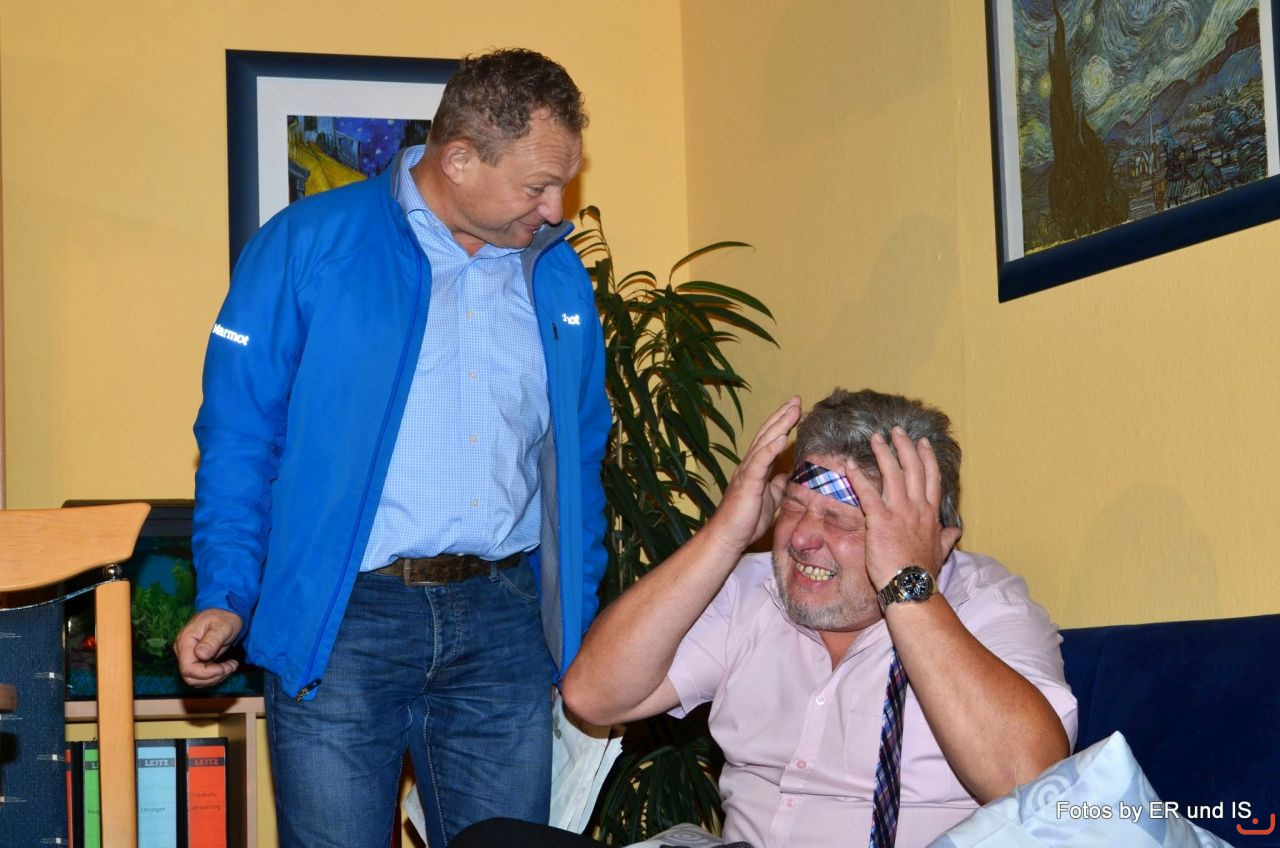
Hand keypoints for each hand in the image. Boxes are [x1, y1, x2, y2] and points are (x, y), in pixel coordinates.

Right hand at [174, 608, 243, 686]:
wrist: (225, 612)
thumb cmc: (224, 617)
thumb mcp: (222, 626)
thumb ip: (211, 640)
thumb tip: (200, 655)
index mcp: (185, 641)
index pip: (187, 668)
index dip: (205, 673)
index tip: (223, 668)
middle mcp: (182, 650)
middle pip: (190, 677)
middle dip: (212, 677)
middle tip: (230, 667)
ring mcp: (188, 656)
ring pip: (195, 679)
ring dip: (215, 678)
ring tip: (230, 666)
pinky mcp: (195, 660)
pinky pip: (201, 676)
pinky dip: (214, 676)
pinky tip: (226, 667)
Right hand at [704, 396, 800, 551]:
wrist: (728, 537)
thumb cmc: (746, 521)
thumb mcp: (769, 499)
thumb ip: (777, 486)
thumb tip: (786, 475)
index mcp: (755, 468)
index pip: (770, 440)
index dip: (782, 424)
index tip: (796, 409)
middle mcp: (750, 465)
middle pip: (767, 434)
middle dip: (782, 416)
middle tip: (796, 399)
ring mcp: (747, 472)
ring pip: (764, 442)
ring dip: (780, 425)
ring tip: (793, 410)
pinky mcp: (747, 482)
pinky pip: (760, 461)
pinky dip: (771, 448)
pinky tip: (782, 437)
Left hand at [847, 427, 962, 588]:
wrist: (913, 587)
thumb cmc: (923, 572)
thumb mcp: (941, 551)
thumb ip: (947, 538)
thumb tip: (957, 531)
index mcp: (931, 514)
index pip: (931, 478)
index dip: (927, 458)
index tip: (922, 443)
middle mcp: (917, 508)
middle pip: (913, 468)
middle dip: (905, 446)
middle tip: (896, 430)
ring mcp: (900, 512)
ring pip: (892, 473)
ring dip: (883, 452)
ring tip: (875, 437)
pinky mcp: (880, 520)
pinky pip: (867, 493)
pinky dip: (856, 477)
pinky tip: (848, 464)